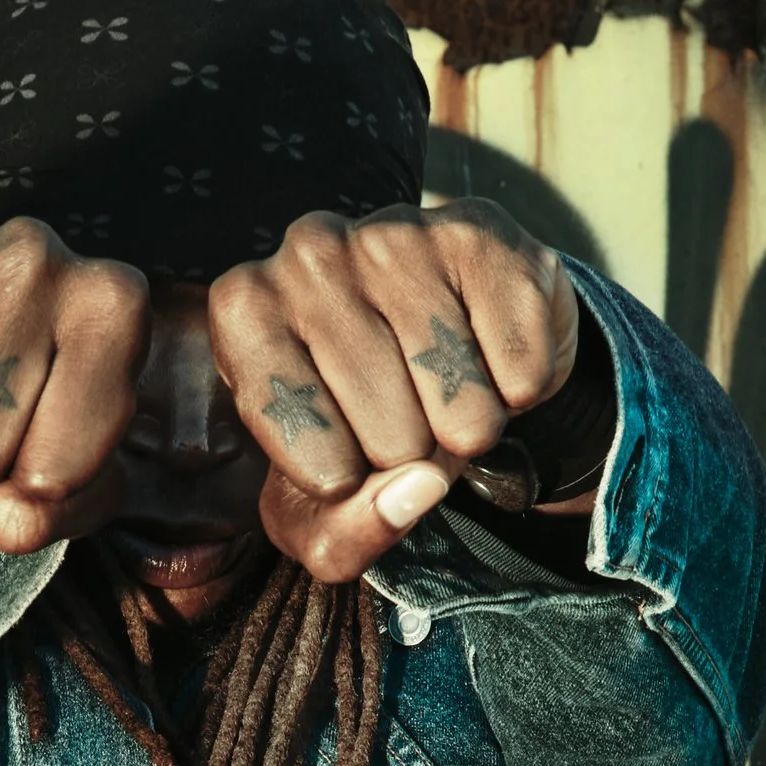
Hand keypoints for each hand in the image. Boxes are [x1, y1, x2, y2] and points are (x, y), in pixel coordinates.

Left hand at [207, 200, 579, 582]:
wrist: (447, 342)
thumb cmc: (360, 429)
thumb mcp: (321, 509)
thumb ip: (346, 533)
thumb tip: (419, 488)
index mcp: (243, 312)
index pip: (304, 444)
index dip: (340, 475)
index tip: (338, 448)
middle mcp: (305, 252)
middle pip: (390, 435)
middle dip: (412, 453)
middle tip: (406, 415)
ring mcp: (393, 232)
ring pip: (460, 403)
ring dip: (471, 425)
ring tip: (448, 389)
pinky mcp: (479, 234)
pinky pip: (521, 370)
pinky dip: (521, 388)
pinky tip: (491, 355)